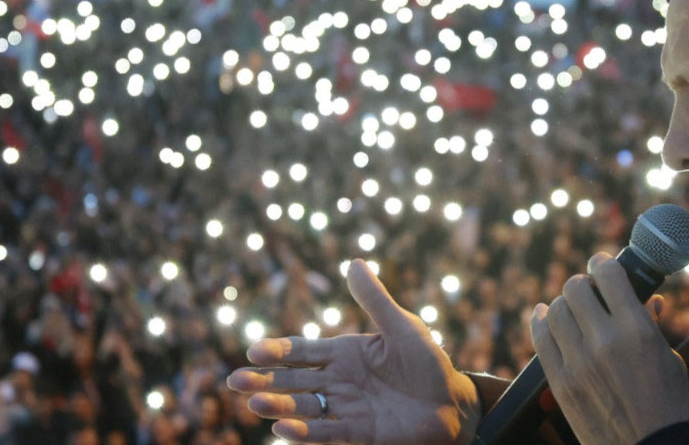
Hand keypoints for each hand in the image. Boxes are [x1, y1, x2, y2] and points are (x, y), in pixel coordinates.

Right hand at [227, 259, 480, 443]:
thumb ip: (375, 300)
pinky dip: (304, 433)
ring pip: (304, 407)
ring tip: (255, 404)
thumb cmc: (428, 363)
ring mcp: (346, 408)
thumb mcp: (402, 327)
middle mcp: (338, 381)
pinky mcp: (358, 433)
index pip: (302, 352)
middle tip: (235, 382)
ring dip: (278, 406)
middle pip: (294, 381)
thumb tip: (354, 262)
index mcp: (344, 354)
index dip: (278, 351)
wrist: (453, 403)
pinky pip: (327, 432)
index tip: (253, 351)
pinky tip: (282, 430)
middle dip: (265, 381)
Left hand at [530, 252, 688, 443]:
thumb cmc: (669, 405)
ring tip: (572, 309)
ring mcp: (578, 363)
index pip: (607, 274)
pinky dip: (539, 321)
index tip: (602, 265)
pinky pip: (539, 338)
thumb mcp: (669, 359)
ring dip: (563, 304)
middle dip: (582, 284)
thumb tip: (648, 298)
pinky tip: (543, 315)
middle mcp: (604, 341)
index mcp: (637, 330)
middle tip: (589, 292)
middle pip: (574, 288)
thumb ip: (651, 324)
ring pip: (554, 310)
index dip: (602, 264)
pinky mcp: (560, 383)